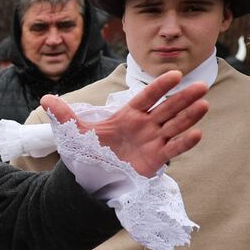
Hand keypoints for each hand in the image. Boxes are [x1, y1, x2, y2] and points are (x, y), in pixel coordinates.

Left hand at [41, 70, 207, 175]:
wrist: (94, 176)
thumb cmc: (91, 150)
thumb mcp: (76, 132)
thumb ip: (64, 115)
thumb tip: (44, 97)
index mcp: (128, 115)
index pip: (147, 97)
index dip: (160, 86)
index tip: (174, 74)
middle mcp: (144, 125)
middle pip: (167, 108)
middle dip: (183, 97)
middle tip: (201, 85)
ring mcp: (153, 141)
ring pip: (174, 125)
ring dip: (189, 116)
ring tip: (204, 104)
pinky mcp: (156, 159)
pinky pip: (173, 149)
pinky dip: (185, 142)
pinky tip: (197, 133)